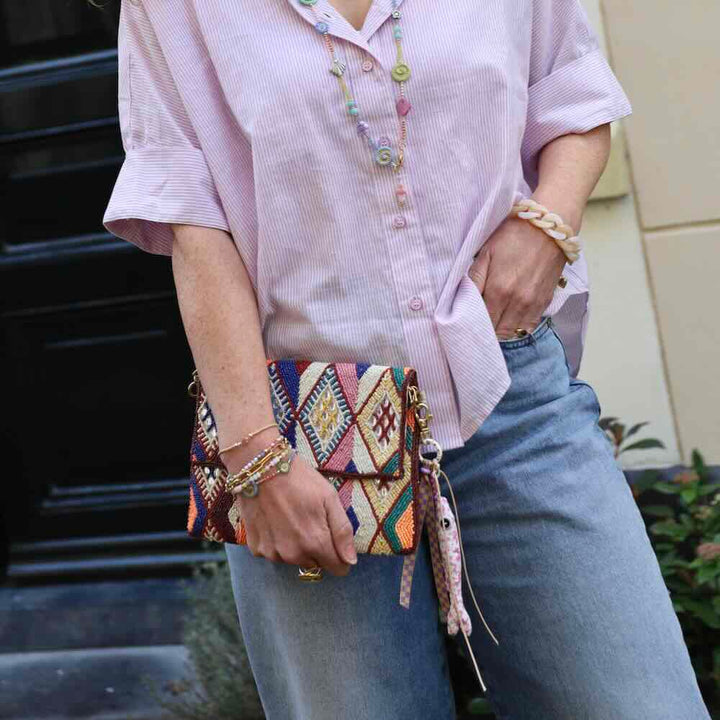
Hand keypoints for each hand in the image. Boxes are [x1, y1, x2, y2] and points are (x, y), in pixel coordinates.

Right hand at [233, 454, 357, 576]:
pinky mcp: (256, 548)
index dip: (340, 555)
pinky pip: (274, 552)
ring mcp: (272, 553)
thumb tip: (351, 561)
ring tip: (291, 517)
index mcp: (316, 544)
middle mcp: (293, 555)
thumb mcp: (329, 498)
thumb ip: (343, 531)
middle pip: (316, 564)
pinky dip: (277, 541)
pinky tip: (275, 520)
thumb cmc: (300, 480)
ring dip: (296, 545)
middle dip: (317, 548)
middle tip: (310, 519)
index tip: (334, 537)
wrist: (261, 468)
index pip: (338, 568)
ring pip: (294, 559)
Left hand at [468, 216, 567, 339]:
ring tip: (495, 316)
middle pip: (497, 331)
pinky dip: (518, 324)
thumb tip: (462, 299)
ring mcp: (533, 305)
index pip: (482, 322)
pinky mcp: (545, 302)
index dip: (474, 322)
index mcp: (499, 291)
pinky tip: (511, 314)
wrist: (550, 227)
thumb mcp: (486, 252)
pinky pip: (529, 325)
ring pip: (513, 332)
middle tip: (480, 317)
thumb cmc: (514, 236)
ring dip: (501, 328)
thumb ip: (474, 279)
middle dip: (486, 327)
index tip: (469, 316)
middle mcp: (517, 303)